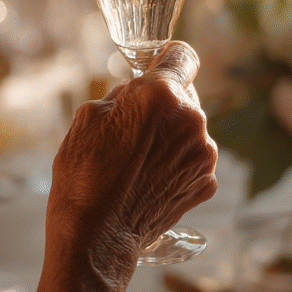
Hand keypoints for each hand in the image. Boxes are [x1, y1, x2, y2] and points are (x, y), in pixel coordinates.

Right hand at [49, 41, 217, 257]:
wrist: (96, 236)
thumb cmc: (84, 175)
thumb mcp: (88, 116)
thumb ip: (122, 94)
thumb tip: (135, 91)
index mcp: (163, 95)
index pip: (182, 56)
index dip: (167, 59)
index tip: (157, 67)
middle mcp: (193, 120)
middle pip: (183, 96)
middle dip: (162, 105)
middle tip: (131, 127)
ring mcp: (203, 154)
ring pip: (188, 128)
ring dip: (169, 135)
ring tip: (137, 160)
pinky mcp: (206, 182)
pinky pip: (192, 158)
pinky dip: (176, 162)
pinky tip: (149, 178)